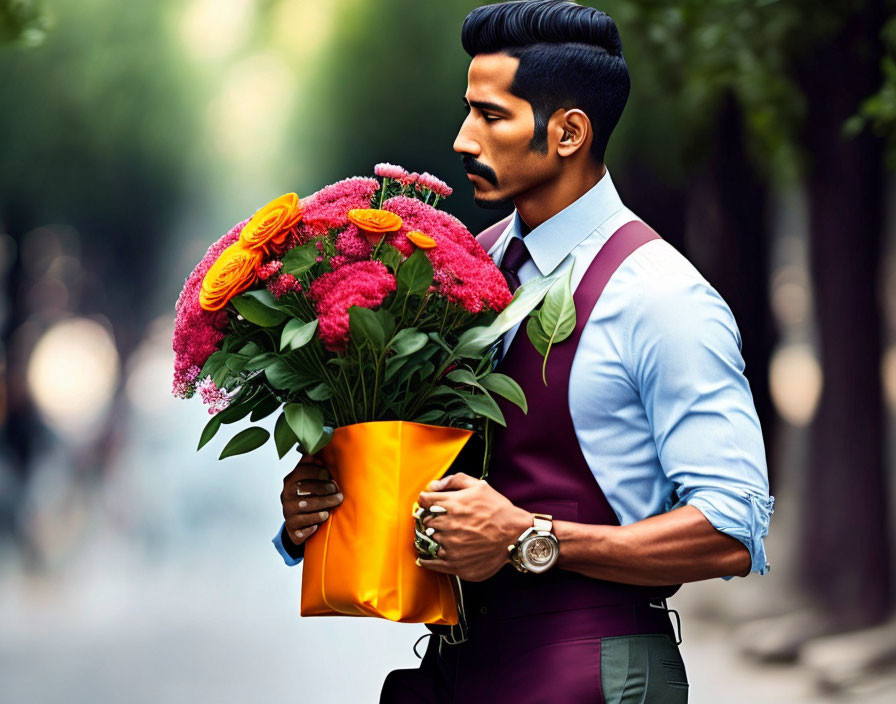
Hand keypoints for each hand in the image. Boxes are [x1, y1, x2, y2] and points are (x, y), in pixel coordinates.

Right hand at [280, 454, 342, 545]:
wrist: (297, 525)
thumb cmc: (307, 497)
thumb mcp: (308, 480)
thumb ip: (311, 464)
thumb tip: (314, 449)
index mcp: (290, 481)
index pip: (302, 472)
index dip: (318, 473)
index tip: (331, 476)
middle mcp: (286, 495)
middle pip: (305, 489)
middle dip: (325, 490)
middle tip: (339, 493)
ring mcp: (287, 512)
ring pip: (306, 507)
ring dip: (323, 505)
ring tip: (334, 504)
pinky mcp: (292, 529)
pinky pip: (302, 527)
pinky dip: (313, 523)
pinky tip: (321, 521)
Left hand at [416, 472, 531, 581]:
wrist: (515, 534)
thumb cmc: (498, 509)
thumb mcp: (479, 486)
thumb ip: (454, 480)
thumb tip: (433, 485)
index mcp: (453, 504)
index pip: (424, 501)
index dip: (425, 501)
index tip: (428, 505)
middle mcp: (449, 525)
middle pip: (425, 521)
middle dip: (428, 519)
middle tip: (436, 520)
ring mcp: (452, 546)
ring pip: (428, 541)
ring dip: (430, 538)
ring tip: (439, 536)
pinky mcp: (456, 563)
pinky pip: (432, 563)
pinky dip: (428, 559)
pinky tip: (428, 556)